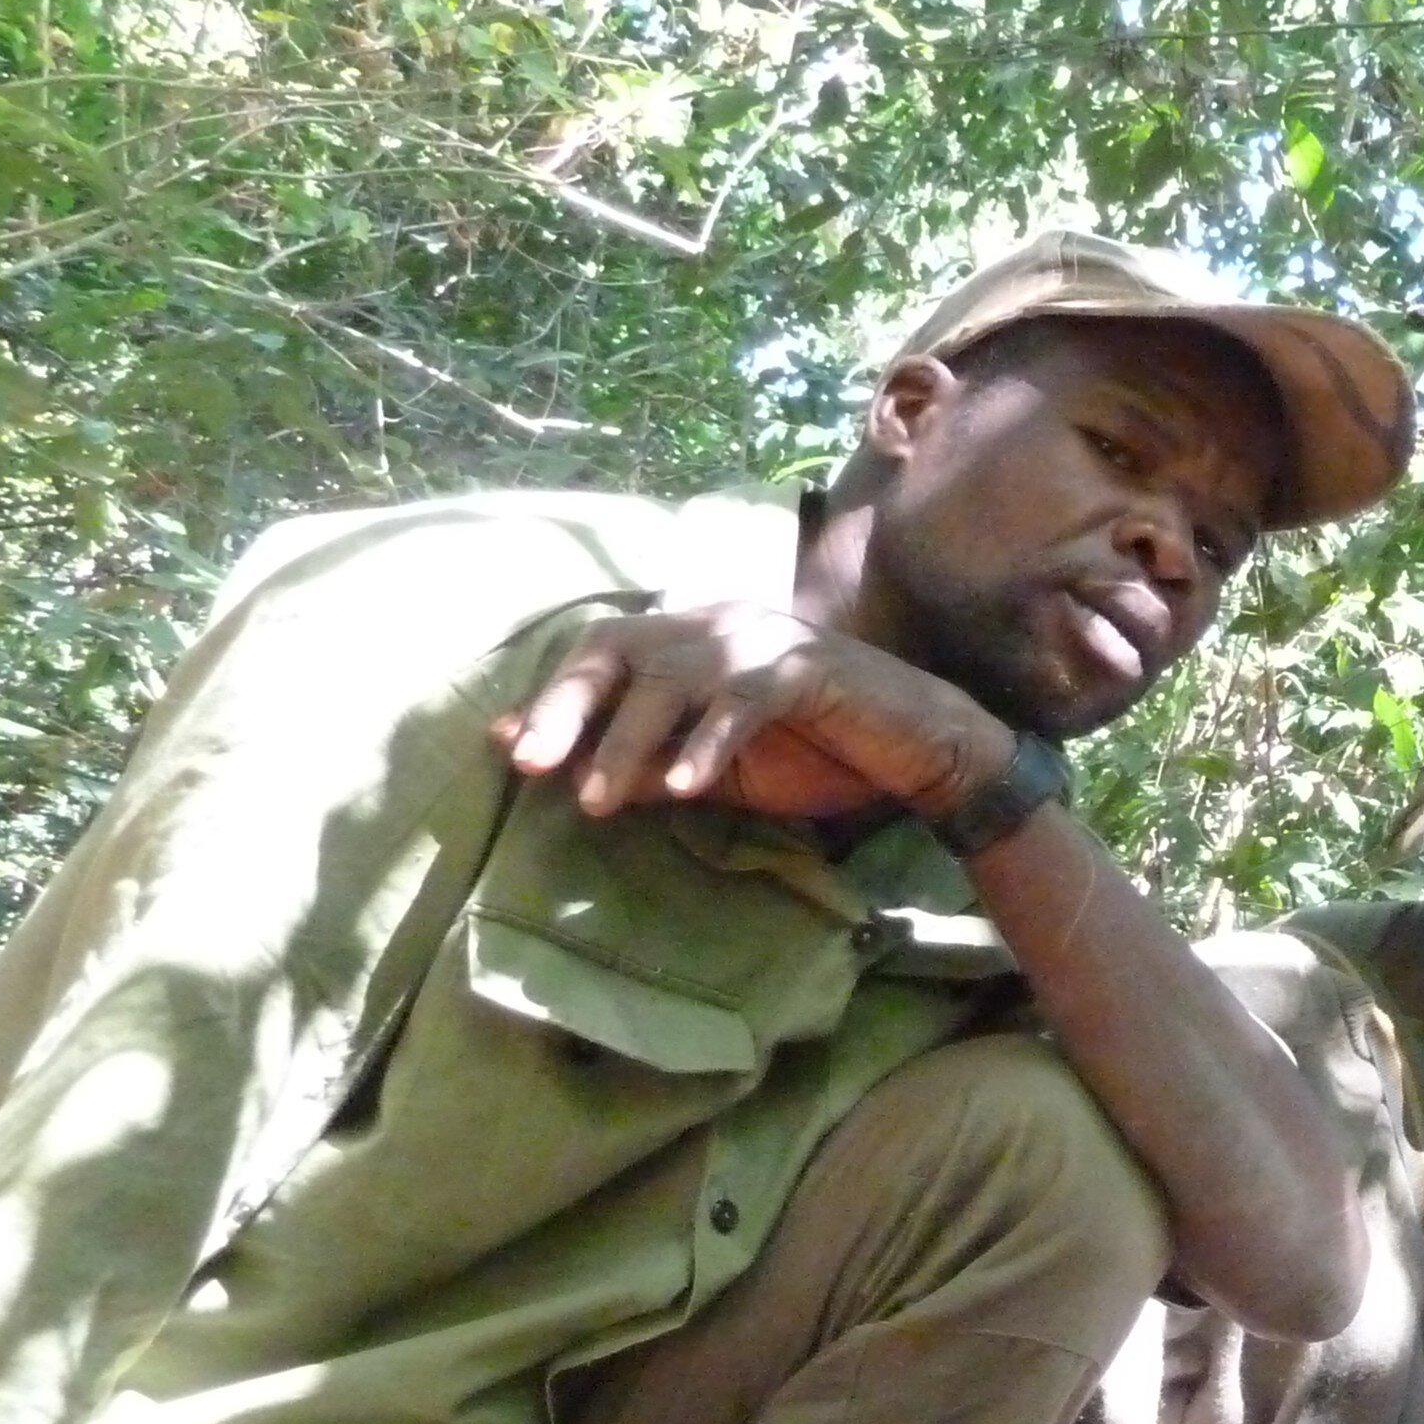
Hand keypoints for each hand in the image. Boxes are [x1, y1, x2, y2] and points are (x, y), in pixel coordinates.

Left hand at [495, 600, 1019, 823]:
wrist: (914, 749)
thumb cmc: (811, 755)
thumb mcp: (706, 767)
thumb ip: (637, 759)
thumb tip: (546, 766)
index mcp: (688, 636)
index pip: (601, 652)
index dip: (553, 697)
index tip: (509, 749)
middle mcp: (716, 623)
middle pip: (620, 649)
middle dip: (569, 706)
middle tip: (530, 764)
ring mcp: (761, 640)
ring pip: (673, 680)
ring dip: (630, 741)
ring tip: (600, 800)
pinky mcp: (807, 669)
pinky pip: (742, 703)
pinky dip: (709, 744)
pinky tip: (686, 788)